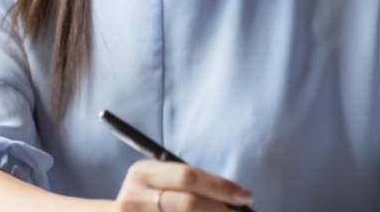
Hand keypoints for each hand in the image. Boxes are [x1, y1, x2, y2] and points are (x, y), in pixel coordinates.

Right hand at [112, 160, 253, 211]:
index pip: (188, 176)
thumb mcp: (157, 184)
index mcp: (141, 173)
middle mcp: (132, 198)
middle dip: (221, 210)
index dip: (221, 186)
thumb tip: (236, 199)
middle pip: (188, 203)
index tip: (247, 195)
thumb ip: (188, 186)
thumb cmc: (148, 201)